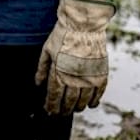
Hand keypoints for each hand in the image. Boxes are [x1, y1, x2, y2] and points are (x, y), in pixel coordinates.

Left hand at [34, 0, 115, 114]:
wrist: (84, 25)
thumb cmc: (62, 36)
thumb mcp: (47, 51)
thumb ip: (42, 68)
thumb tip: (38, 84)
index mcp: (59, 72)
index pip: (54, 95)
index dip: (51, 105)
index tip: (49, 111)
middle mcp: (74, 78)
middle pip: (69, 101)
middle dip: (64, 109)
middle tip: (60, 113)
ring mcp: (89, 77)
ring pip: (84, 100)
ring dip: (78, 107)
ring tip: (74, 109)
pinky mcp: (101, 73)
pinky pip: (98, 92)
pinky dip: (94, 101)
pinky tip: (90, 105)